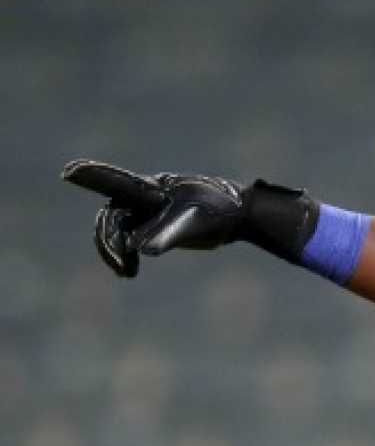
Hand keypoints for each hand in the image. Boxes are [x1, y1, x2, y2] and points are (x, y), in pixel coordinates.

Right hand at [62, 160, 249, 277]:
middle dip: (109, 242)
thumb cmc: (216, 211)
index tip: (69, 172)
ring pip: (115, 230)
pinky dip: (124, 255)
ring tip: (126, 273)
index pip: (116, 182)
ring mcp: (144, 210)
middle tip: (121, 266)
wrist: (235, 214)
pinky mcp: (150, 225)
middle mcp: (142, 197)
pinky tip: (128, 272)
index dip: (92, 176)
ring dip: (115, 252)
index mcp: (151, 189)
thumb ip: (168, 234)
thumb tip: (142, 249)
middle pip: (111, 217)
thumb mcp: (194, 223)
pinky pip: (127, 240)